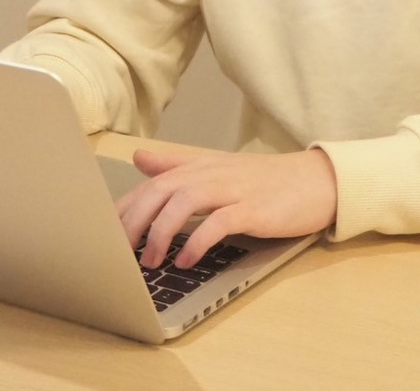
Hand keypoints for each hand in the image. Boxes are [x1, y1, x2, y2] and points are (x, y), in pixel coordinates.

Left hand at [116, 147, 336, 269]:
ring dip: (161, 233)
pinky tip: (185, 260)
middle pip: (159, 191)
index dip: (124, 210)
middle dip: (133, 222)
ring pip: (183, 202)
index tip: (104, 236)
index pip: (149, 184)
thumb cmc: (264, 181)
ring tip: (150, 262)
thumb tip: (139, 158)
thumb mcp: (216, 169)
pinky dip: (197, 242)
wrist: (316, 182)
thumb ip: (177, 165)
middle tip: (118, 254)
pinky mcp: (253, 209)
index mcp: (198, 167)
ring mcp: (233, 189)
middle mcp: (210, 174)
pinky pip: (219, 223)